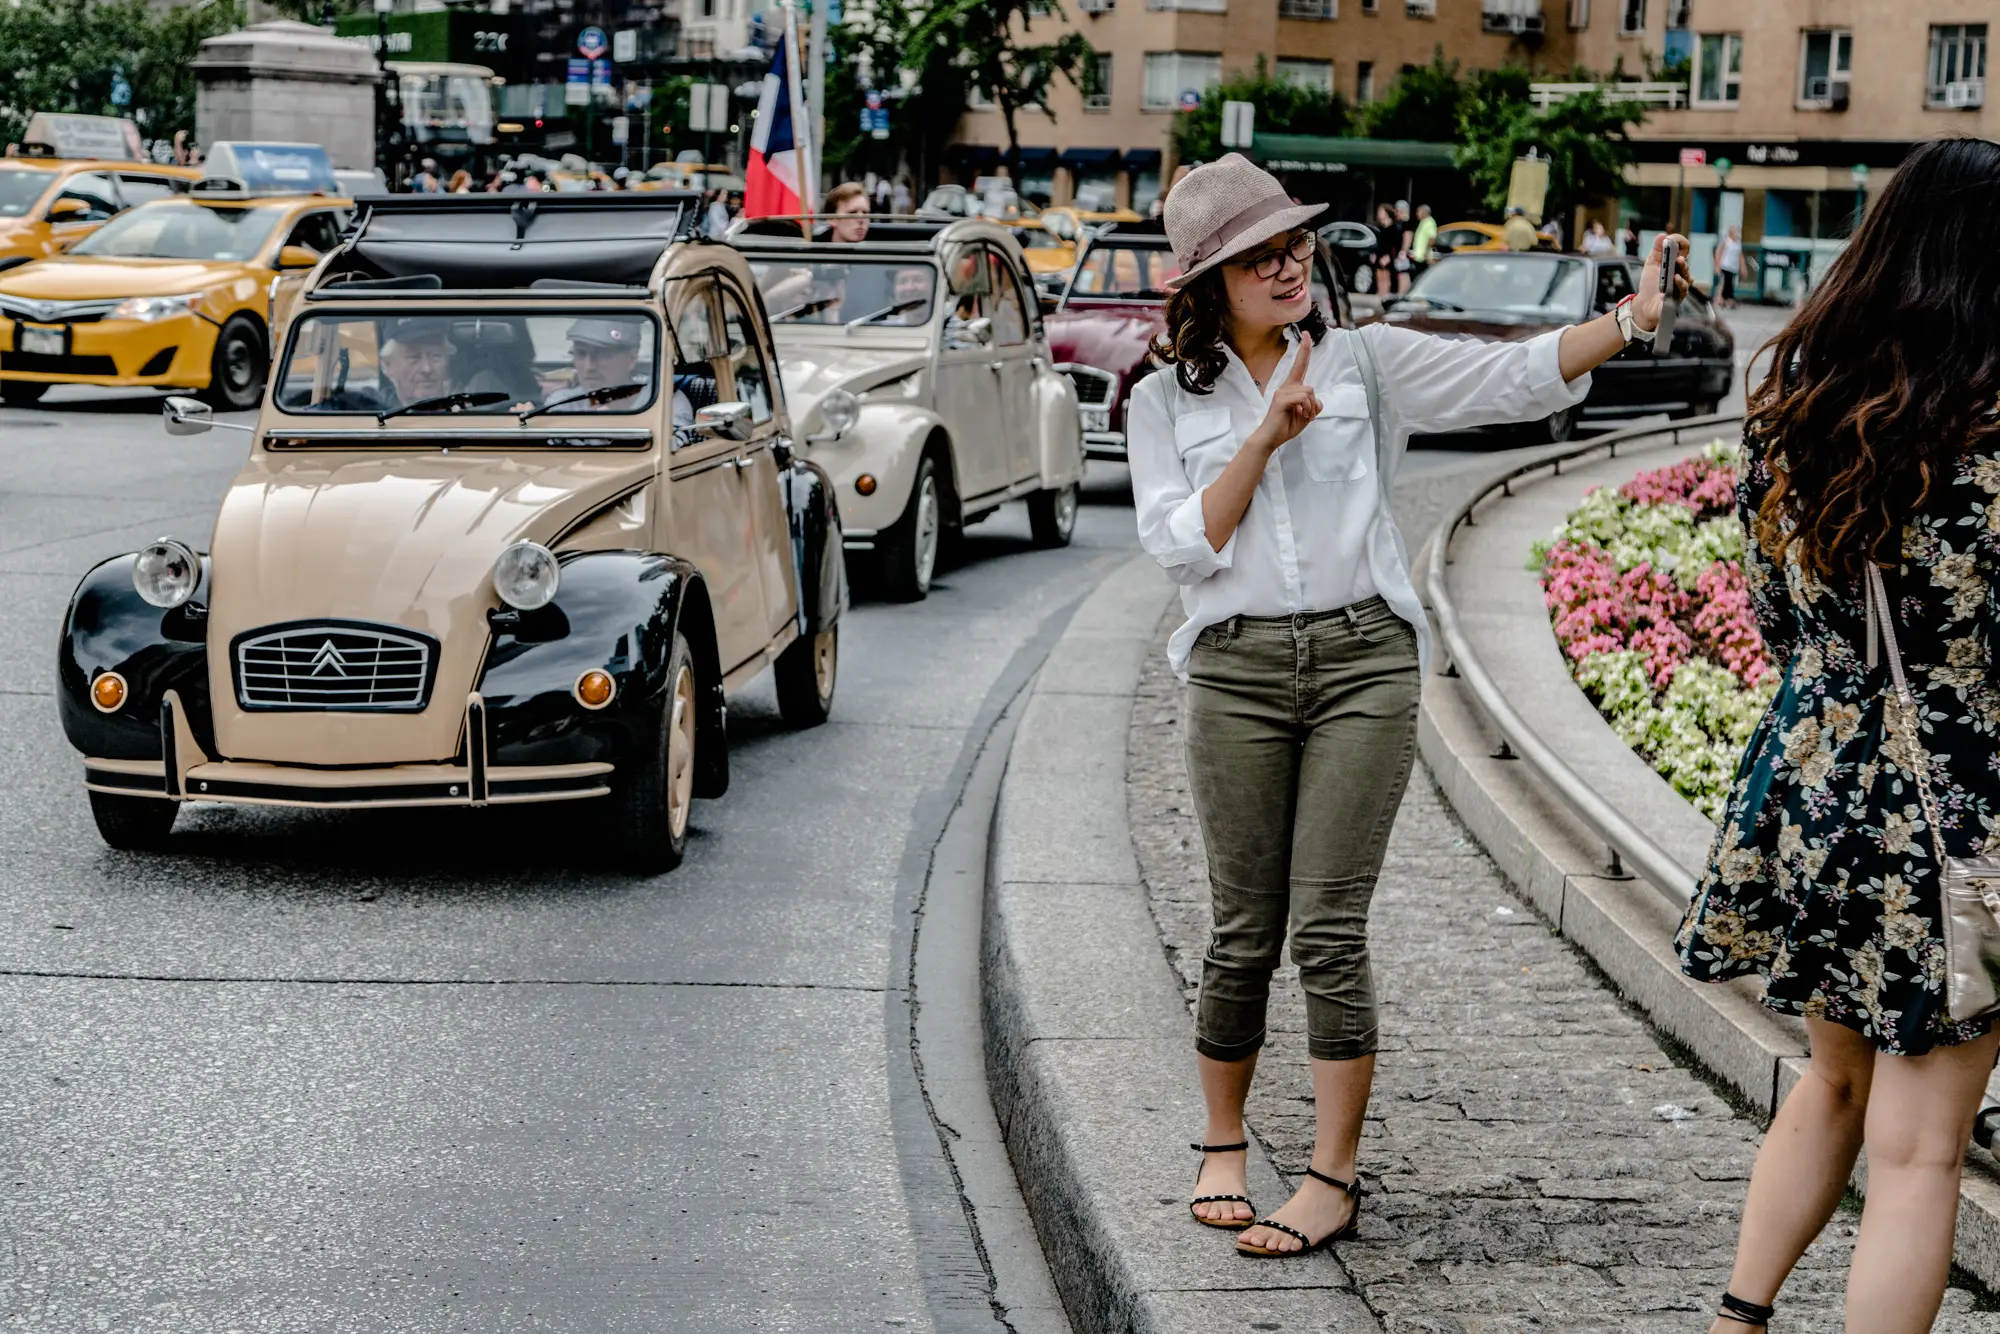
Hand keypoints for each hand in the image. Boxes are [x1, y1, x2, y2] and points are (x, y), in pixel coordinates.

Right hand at [1250, 333, 1320, 453]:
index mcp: (1291, 388)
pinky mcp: (1281, 399)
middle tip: (1306, 417)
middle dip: (1313, 405)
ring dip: (1310, 408)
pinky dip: (1306, 409)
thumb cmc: (1285, 427)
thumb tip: (1317, 401)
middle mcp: (1285, 387)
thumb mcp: (1306, 415)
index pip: (1300, 366)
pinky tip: (1299, 416)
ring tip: (1301, 417)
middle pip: (1311, 387)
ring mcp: (1282, 392)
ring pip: (1309, 392)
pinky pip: (1303, 398)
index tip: (1306, 334)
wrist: (1270, 439)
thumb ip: (1313, 405)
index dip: (1304, 350)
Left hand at [1633, 232, 1690, 332]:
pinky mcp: (1679, 297)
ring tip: (1679, 262)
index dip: (1680, 242)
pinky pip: (1683, 289)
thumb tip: (1662, 235)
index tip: (1673, 239)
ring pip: (1687, 276)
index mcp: (1674, 263)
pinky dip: (1679, 283)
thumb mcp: (1651, 265)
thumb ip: (1657, 250)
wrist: (1644, 305)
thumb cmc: (1650, 285)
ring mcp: (1681, 285)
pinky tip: (1675, 279)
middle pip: (1685, 262)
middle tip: (1677, 253)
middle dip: (1682, 256)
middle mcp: (1681, 273)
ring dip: (1683, 268)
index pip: (1683, 249)